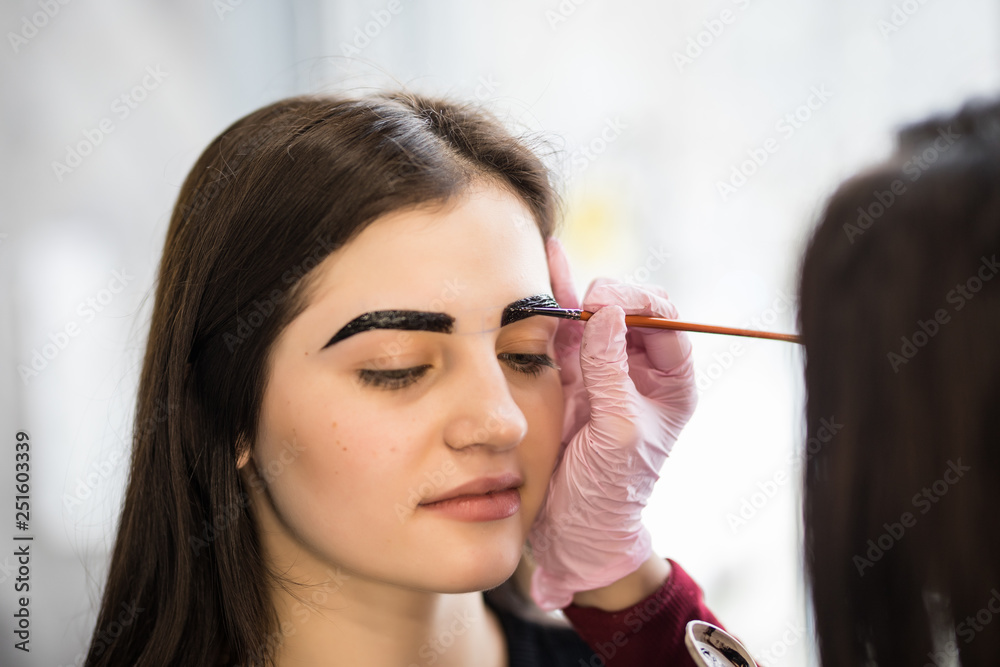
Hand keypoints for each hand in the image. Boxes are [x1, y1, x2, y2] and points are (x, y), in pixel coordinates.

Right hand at [526, 238, 697, 610]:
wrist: (576, 530)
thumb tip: (606, 312)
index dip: (640, 304)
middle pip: (629, 309)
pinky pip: (562, 332)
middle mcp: (638, 370)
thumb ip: (610, 372)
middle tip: (586, 302)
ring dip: (575, 293)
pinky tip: (547, 262)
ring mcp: (601, 371)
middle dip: (609, 296)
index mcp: (670, 382)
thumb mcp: (618, 432)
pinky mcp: (566, 377)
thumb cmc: (611, 491)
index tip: (609, 307)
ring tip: (551, 260)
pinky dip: (555, 301)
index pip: (665, 322)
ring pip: (592, 315)